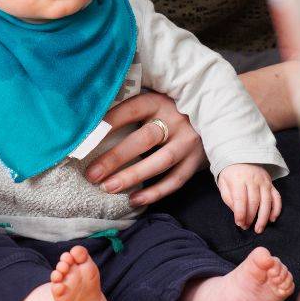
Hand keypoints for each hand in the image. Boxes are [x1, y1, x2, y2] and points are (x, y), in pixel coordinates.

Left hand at [85, 91, 205, 206]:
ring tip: (108, 188)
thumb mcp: (152, 101)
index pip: (131, 110)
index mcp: (159, 101)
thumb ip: (128, 110)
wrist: (213, 115)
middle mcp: (176, 120)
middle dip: (116, 158)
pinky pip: (176, 180)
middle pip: (144, 139)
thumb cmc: (168, 109)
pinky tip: (134, 199)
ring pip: (160, 162)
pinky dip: (155, 192)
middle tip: (92, 174)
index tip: (86, 139)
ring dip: (133, 177)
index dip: (109, 123)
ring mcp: (188, 142)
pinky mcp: (197, 160)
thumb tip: (91, 123)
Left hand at [216, 163, 280, 232]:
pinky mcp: (271, 183)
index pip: (241, 199)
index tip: (239, 224)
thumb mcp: (223, 184)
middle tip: (246, 227)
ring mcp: (264, 181)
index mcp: (238, 179)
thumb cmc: (230, 174)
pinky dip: (276, 209)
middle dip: (250, 217)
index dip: (241, 214)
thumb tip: (237, 213)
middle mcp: (253, 180)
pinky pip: (277, 197)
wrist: (241, 157)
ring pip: (267, 201)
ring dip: (263, 217)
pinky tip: (272, 219)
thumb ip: (228, 198)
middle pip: (254, 202)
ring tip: (259, 229)